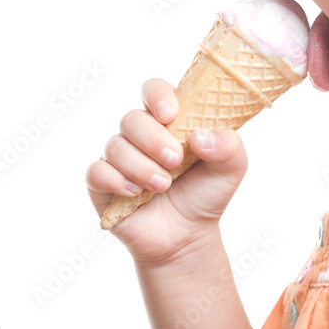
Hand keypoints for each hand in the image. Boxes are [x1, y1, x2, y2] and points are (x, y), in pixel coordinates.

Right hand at [86, 78, 247, 263]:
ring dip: (141, 166)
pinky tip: (136, 192)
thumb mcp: (231, 170)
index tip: (171, 114)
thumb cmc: (206, 194)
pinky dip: (117, 180)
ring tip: (164, 185)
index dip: (158, 96)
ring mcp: (119, 157)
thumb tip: (200, 136)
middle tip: (175, 161)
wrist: (187, 238)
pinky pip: (96, 172)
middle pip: (132, 118)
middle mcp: (140, 133)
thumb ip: (229, 146)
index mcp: (169, 120)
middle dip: (154, 139)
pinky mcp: (102, 183)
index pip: (154, 90)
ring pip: (115, 146)